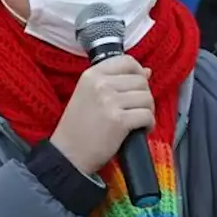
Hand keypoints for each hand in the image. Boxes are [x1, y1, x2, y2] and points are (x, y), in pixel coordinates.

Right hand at [50, 56, 154, 174]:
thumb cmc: (78, 127)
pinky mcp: (119, 121)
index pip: (127, 61)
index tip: (138, 86)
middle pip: (141, 81)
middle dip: (144, 96)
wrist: (68, 154)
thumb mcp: (89, 95)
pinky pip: (147, 116)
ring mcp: (110, 102)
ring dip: (148, 111)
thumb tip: (147, 72)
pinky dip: (149, 125)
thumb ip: (116, 81)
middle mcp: (100, 84)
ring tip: (138, 121)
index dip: (138, 73)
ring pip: (147, 98)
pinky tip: (140, 130)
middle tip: (136, 110)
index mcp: (92, 75)